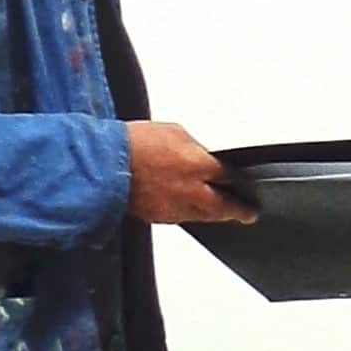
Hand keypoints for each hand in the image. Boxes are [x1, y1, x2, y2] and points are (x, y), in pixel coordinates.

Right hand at [126, 120, 253, 225]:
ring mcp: (174, 207)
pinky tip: (192, 210)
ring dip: (216, 215)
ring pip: (204, 217)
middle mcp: (190, 191)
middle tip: (248, 214)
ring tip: (225, 215)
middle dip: (239, 211)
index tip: (246, 184)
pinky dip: (190, 214)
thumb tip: (202, 155)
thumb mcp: (173, 132)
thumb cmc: (133, 144)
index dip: (241, 181)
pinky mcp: (158, 217)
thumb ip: (194, 147)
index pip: (230, 177)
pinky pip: (182, 218)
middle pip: (224, 207)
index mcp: (198, 165)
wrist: (102, 166)